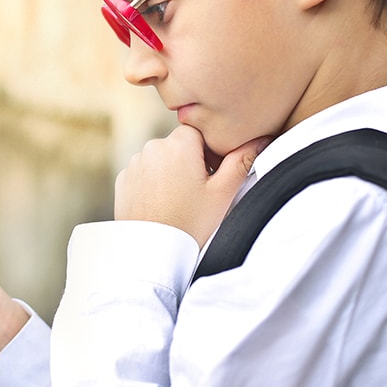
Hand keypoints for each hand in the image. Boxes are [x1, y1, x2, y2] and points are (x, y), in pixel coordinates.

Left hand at [115, 126, 271, 245]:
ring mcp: (135, 163)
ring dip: (171, 172)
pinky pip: (144, 173)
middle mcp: (153, 147)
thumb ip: (243, 160)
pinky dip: (154, 184)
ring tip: (180, 201)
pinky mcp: (123, 180)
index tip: (213, 176)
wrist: (153, 253)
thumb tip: (262, 139)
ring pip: (161, 159)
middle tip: (198, 193)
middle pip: (180, 145)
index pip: (200, 133)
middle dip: (191, 162)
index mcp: (179, 143)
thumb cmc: (191, 223)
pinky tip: (163, 205)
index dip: (210, 153)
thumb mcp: (224, 192)